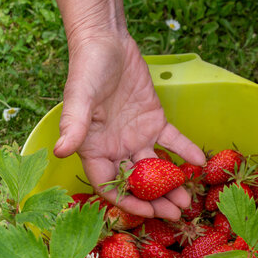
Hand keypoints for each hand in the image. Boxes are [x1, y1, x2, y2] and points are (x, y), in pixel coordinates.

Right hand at [53, 33, 205, 219]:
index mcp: (94, 149)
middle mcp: (116, 149)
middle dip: (155, 200)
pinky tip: (199, 161)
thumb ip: (73, 125)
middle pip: (137, 182)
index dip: (128, 201)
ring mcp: (136, 137)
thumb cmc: (87, 69)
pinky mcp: (154, 122)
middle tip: (176, 214)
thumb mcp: (79, 97)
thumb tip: (58, 151)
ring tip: (188, 198)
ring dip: (172, 183)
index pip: (110, 185)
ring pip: (156, 167)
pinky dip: (185, 150)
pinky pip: (172, 141)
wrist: (108, 43)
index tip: (148, 213)